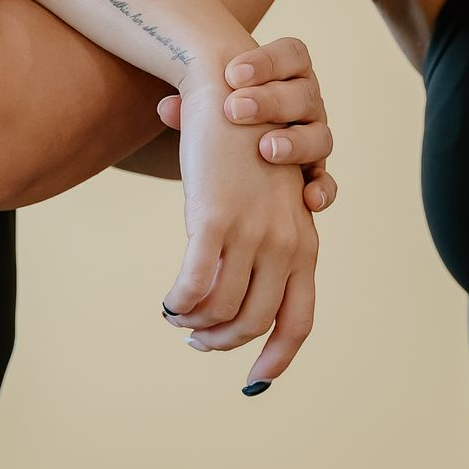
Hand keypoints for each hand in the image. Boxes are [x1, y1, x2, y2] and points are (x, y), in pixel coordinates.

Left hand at [154, 34, 335, 213]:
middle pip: (304, 94)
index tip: (230, 74)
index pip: (292, 54)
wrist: (233, 143)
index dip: (266, 61)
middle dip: (270, 101)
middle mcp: (307, 102)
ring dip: (294, 143)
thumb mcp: (207, 106)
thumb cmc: (219, 116)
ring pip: (320, 136)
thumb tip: (167, 108)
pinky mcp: (314, 175)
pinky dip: (321, 190)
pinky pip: (327, 183)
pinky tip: (308, 199)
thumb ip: (193, 105)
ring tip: (265, 150)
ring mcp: (313, 138)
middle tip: (234, 109)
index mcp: (288, 73)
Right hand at [160, 45, 320, 388]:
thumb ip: (262, 245)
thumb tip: (231, 298)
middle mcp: (285, 241)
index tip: (254, 379)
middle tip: (196, 340)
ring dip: (195, 324)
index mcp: (302, 242)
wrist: (227, 89)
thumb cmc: (241, 147)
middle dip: (222, 342)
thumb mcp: (264, 202)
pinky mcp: (214, 219)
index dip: (277, 357)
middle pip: (254, 321)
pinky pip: (193, 285)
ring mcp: (252, 232)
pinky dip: (178, 302)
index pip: (299, 320)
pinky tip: (167, 300)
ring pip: (221, 309)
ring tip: (177, 316)